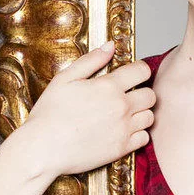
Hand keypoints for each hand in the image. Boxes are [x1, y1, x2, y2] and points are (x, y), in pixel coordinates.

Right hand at [21, 41, 155, 176]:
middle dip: (141, 92)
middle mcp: (121, 107)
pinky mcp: (122, 148)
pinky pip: (144, 138)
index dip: (139, 70)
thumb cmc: (49, 113)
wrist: (43, 148)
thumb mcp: (65, 79)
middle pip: (151, 95)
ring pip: (150, 117)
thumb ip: (91, 60)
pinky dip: (138, 134)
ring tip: (124, 114)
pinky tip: (123, 131)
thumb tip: (110, 46)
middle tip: (127, 96)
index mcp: (109, 86)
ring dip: (141, 114)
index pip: (142, 71)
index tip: (131, 75)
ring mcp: (124, 129)